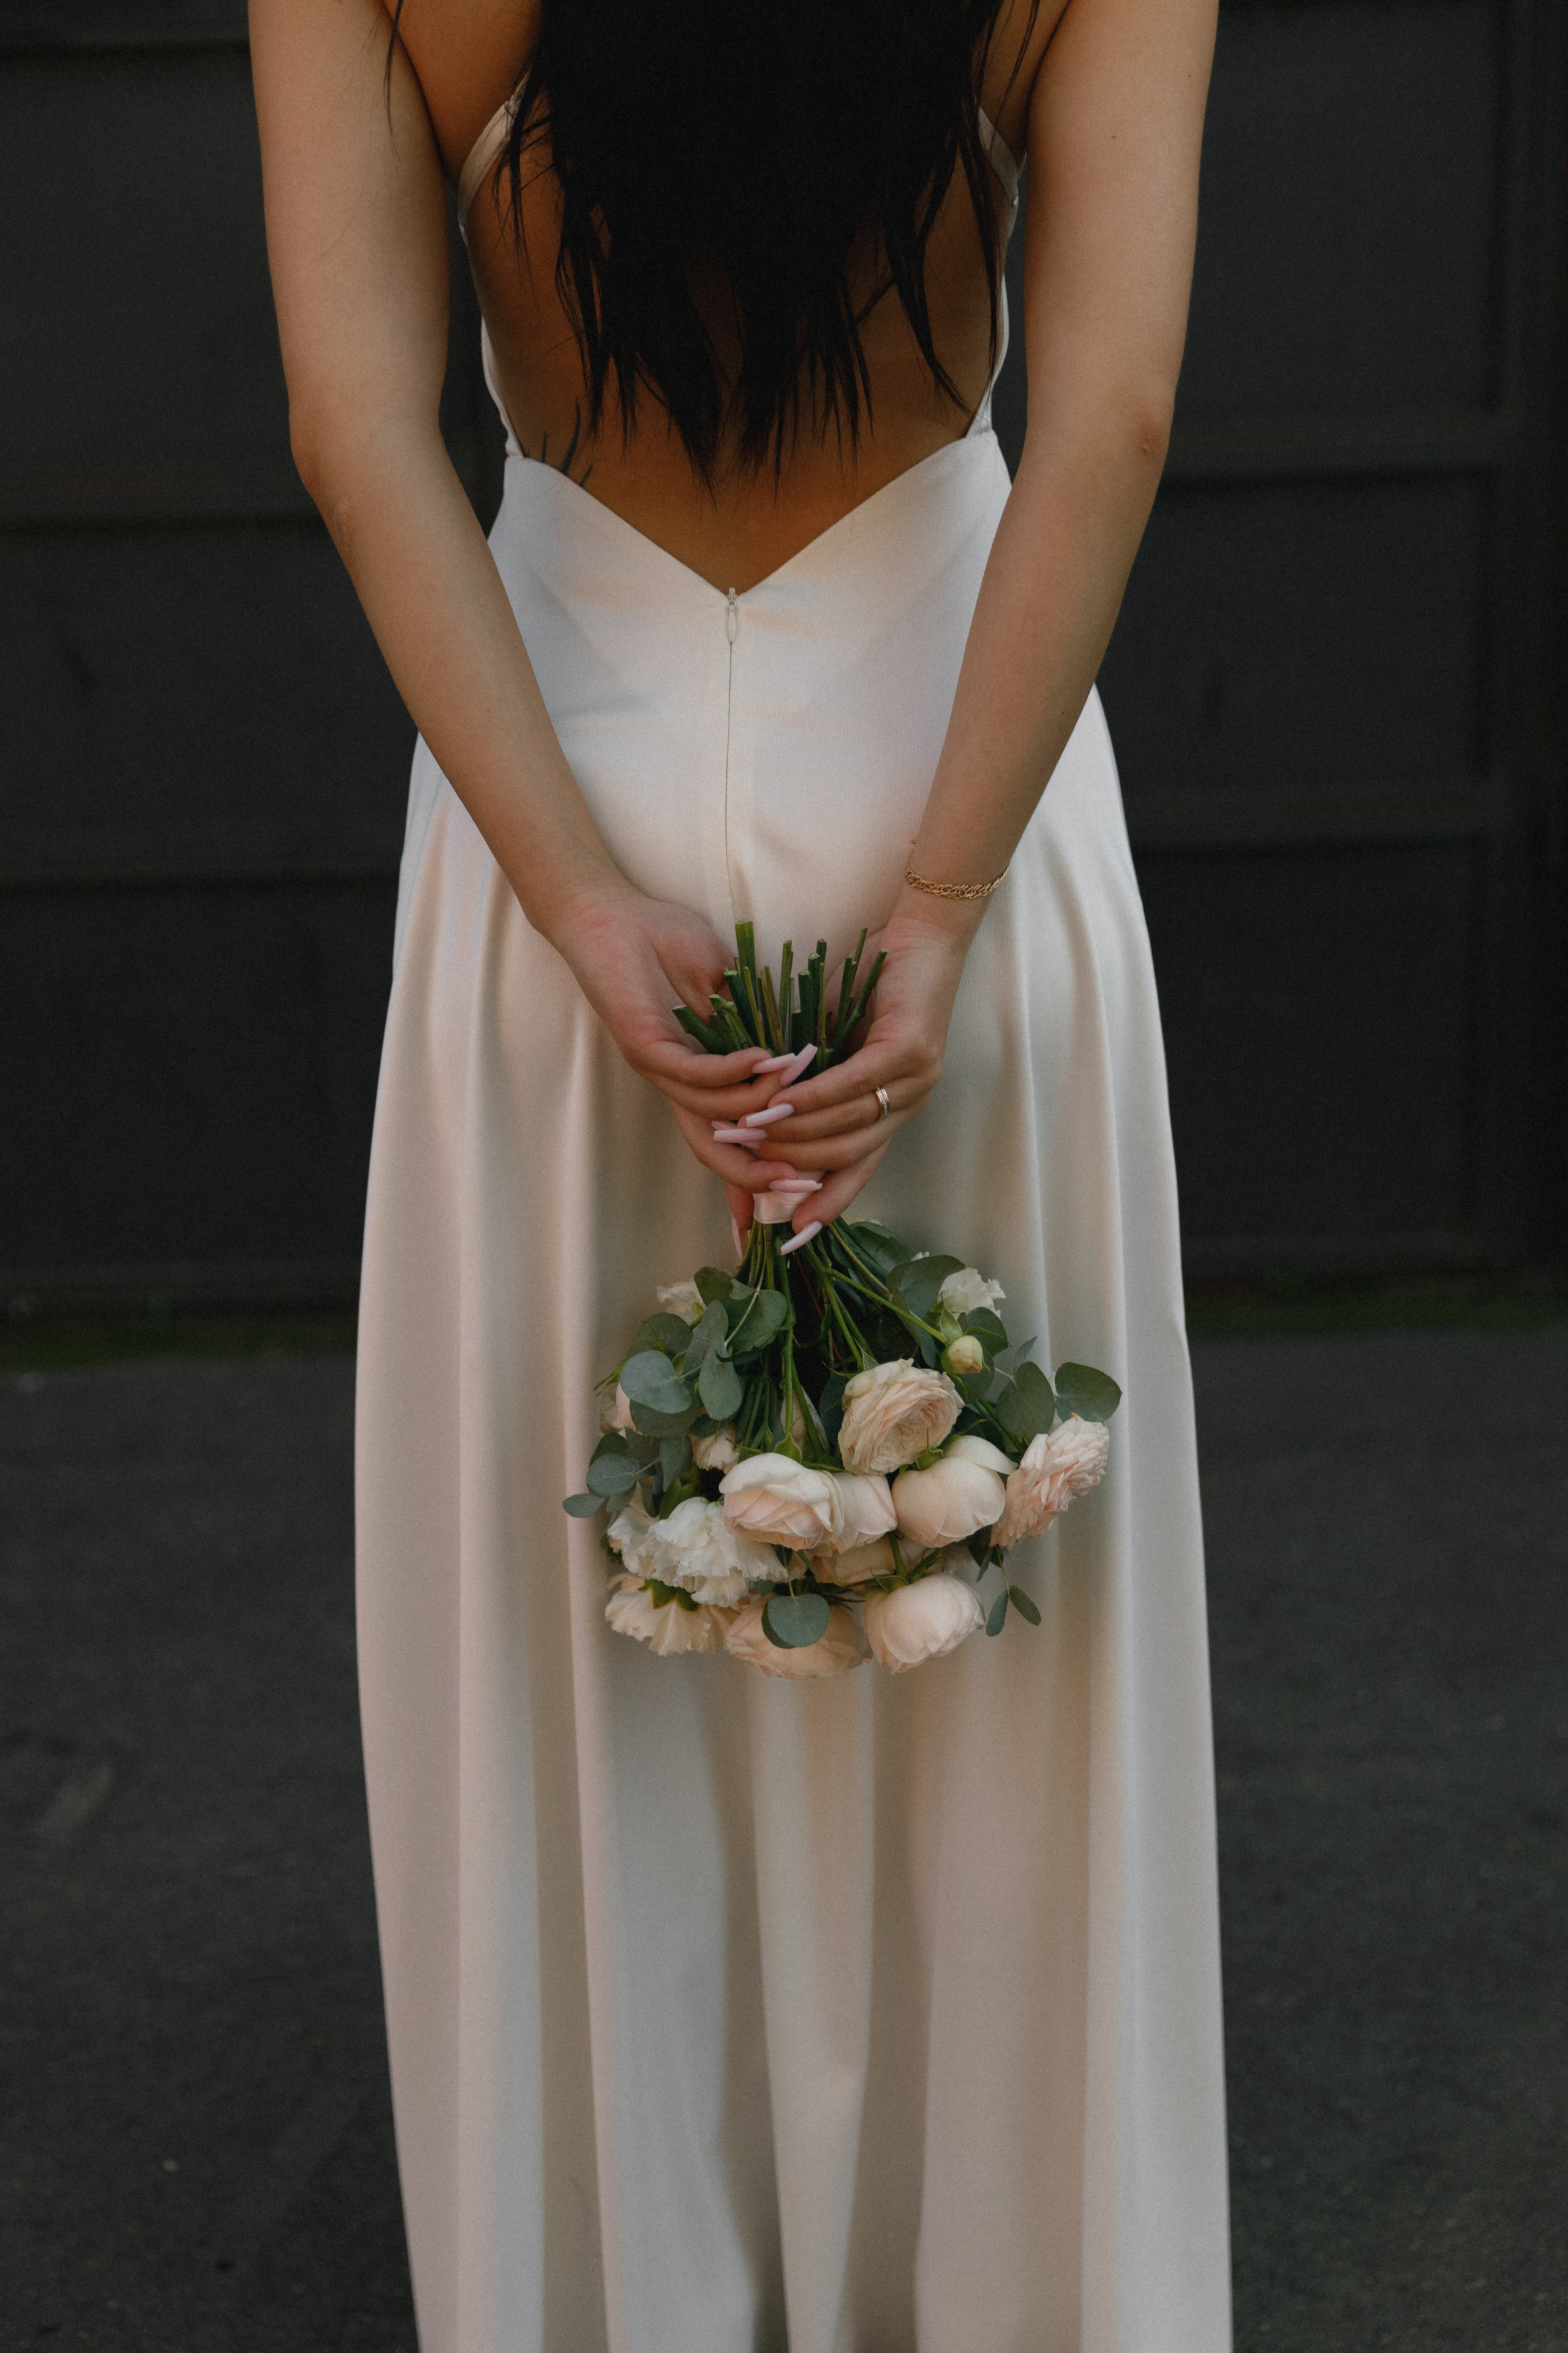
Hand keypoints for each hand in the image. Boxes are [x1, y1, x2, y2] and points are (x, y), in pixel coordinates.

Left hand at [545, 878, 807, 1210]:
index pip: (728, 1137)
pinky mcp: (644, 1045)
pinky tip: (765, 1060)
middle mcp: (674, 1083)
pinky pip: (694, 1073)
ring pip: (713, 1111)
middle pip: (717, 1148)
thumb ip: (755, 1021)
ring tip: (800, 1087)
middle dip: (759, 1170)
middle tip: (805, 1177)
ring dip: (761, 1105)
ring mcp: (658, 1068)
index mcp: (694, 1075)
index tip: (799, 1192)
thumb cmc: (664, 943)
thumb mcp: (727, 987)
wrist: (607, 915)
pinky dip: (733, 1073)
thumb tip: (796, 1049)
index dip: (757, 1171)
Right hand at [740, 903, 974, 1234]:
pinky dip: (814, 1098)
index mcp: (892, 1109)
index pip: (858, 1171)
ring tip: (750, 1133)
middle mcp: (908, 1103)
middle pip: (846, 1157)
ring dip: (795, 1134)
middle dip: (792, 1167)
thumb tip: (763, 1114)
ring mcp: (914, 1080)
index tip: (790, 1231)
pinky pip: (854, 1086)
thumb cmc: (873, 982)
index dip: (826, 1204)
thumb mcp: (831, 1040)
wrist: (923, 933)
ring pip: (847, 1126)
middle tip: (743, 1162)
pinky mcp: (910, 1050)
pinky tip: (781, 1101)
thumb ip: (807, 1080)